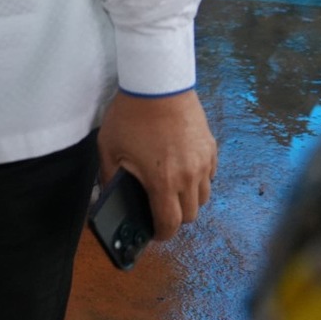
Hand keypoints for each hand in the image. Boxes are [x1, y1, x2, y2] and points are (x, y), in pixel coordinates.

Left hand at [99, 90, 217, 240]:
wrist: (157, 85)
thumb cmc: (131, 116)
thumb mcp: (110, 148)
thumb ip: (110, 177)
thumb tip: (108, 195)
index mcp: (162, 181)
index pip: (169, 223)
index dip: (162, 234)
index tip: (155, 233)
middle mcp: (189, 177)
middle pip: (190, 215)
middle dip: (175, 218)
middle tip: (159, 209)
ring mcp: (203, 162)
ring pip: (204, 197)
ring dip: (189, 200)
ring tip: (171, 190)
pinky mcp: (211, 148)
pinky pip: (211, 175)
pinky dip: (200, 180)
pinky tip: (183, 170)